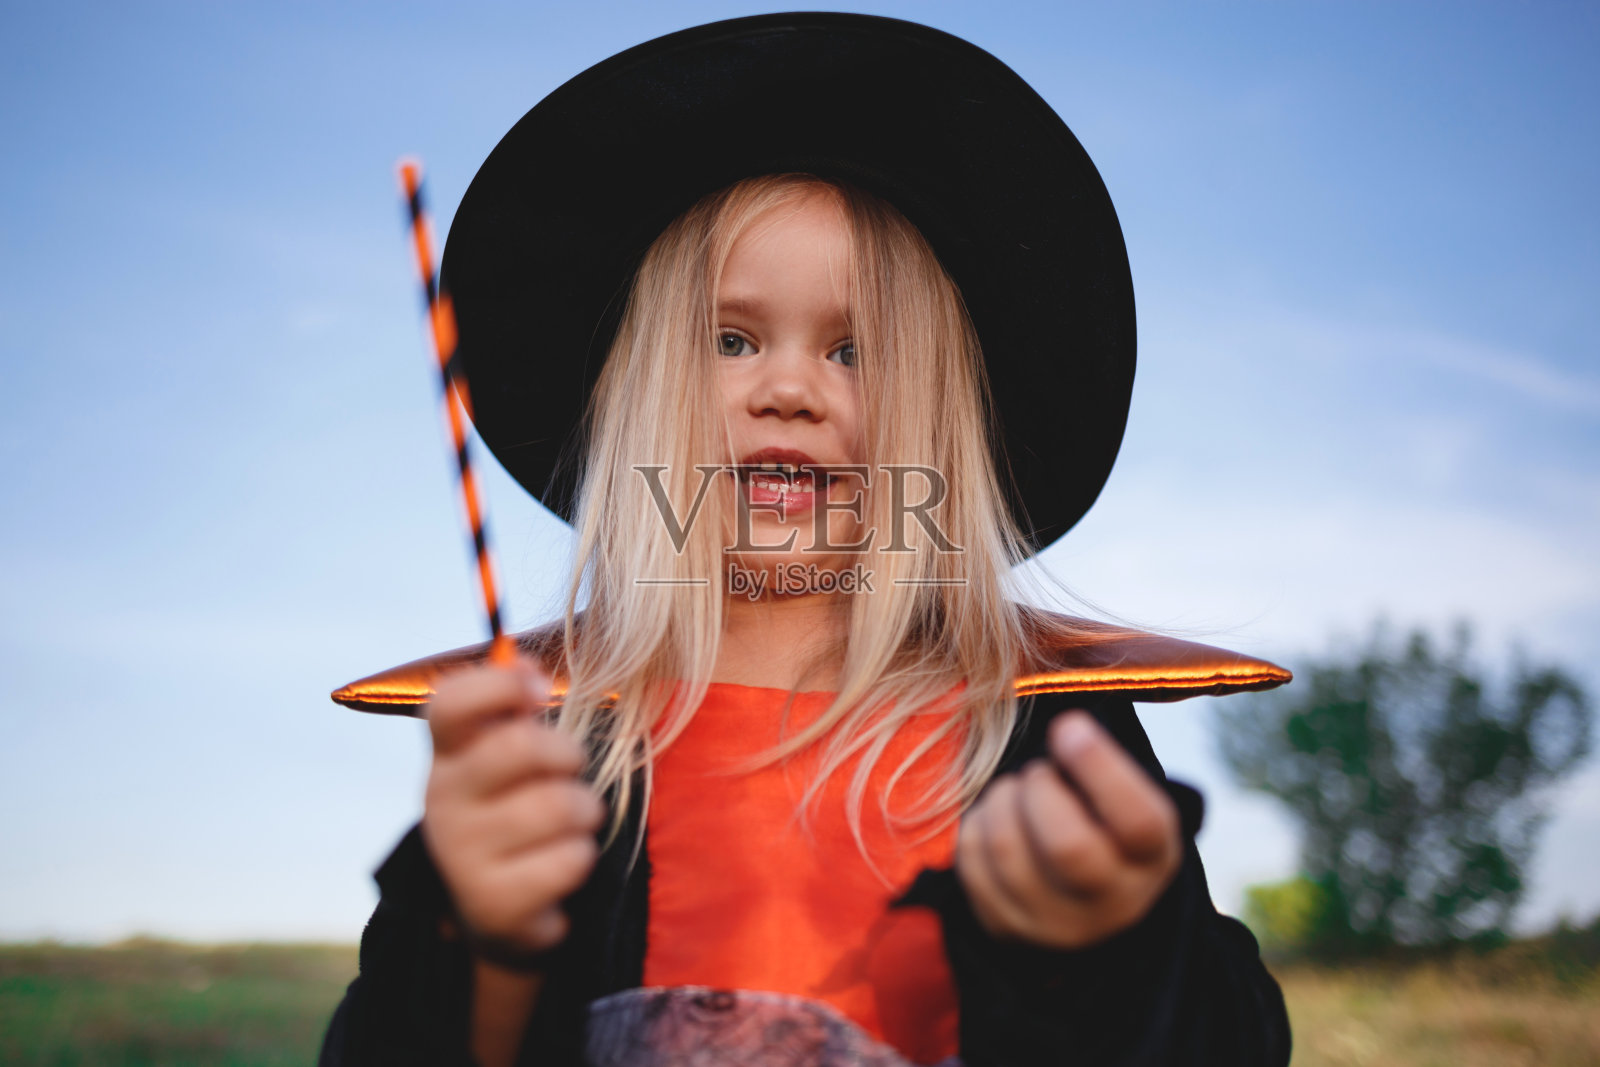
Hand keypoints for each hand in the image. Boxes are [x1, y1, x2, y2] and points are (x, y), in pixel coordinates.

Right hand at [421, 658, 604, 964]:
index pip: (450, 702)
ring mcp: (462, 857)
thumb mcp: (510, 752)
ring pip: (561, 806)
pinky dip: (580, 858)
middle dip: (567, 753)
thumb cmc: (518, 807)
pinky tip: (558, 866)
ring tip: (568, 824)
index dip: (499, 685)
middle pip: (522, 746)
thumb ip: (517, 705)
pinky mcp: (493, 906)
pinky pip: (571, 860)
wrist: (499, 910)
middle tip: (569, 769)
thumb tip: (524, 663)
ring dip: (584, 812)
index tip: (537, 690)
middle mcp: (443, 802)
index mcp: (448, 754)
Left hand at [956, 710, 1181, 949]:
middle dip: (1040, 787)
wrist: (1082, 902)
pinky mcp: (1005, 928)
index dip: (1100, 767)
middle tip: (1040, 772)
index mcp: (1151, 859)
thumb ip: (1101, 768)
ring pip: (1007, 848)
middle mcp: (1111, 903)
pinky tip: (997, 819)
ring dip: (1002, 798)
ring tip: (1017, 792)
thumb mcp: (1126, 801)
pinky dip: (977, 822)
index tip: (1069, 726)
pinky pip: (972, 860)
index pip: (1139, 822)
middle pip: (1067, 845)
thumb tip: (1065, 732)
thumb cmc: (1103, 829)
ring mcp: (1055, 924)